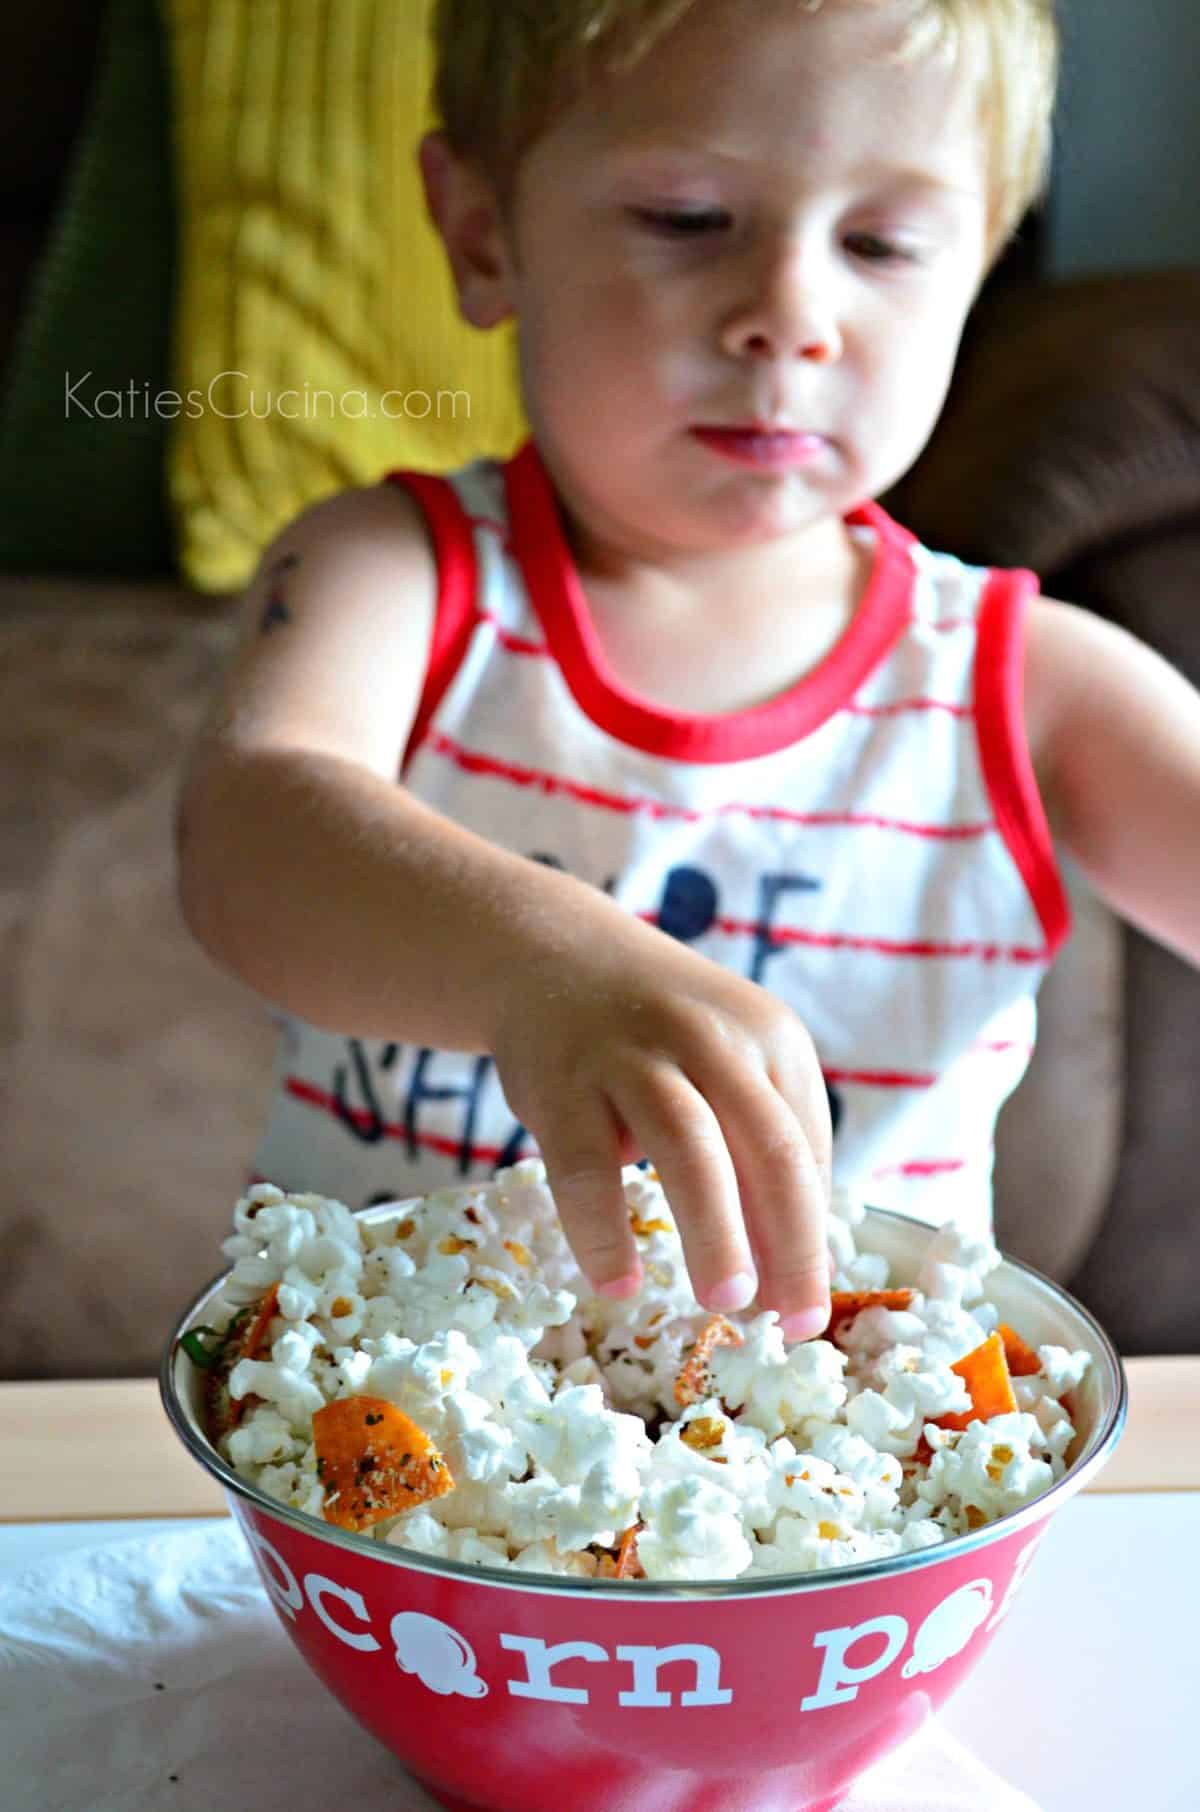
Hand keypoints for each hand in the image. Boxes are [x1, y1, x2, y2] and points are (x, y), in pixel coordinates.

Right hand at [489, 912, 831, 1340]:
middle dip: (790, 1243)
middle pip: (769, 1149)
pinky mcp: (561, 1083)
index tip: (806, 1307)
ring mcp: (632, 1056)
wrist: (551, 956)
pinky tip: (619, 1283)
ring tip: (724, 1302)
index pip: (806, 1150)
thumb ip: (760, 1144)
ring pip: (689, 1148)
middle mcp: (710, 1038)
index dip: (812, 1237)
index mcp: (770, 1037)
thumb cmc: (656, 1032)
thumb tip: (788, 1270)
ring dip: (715, 1232)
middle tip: (790, 1320)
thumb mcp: (728, 1058)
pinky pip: (584, 1170)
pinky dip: (603, 1233)